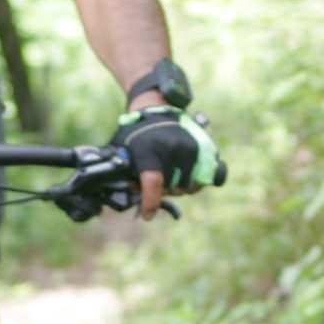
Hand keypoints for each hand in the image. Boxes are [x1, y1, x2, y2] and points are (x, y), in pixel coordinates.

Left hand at [109, 107, 225, 218]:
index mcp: (149, 149)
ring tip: (167, 177)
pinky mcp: (200, 148)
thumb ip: (126, 174)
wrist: (156, 109)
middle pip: (170, 188)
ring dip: (177, 188)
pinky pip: (200, 177)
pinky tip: (184, 177)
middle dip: (162, 192)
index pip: (153, 182)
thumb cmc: (135, 135)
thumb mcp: (123, 151)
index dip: (151, 202)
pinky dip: (192, 182)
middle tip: (153, 185)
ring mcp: (188, 148)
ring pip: (186, 186)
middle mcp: (171, 148)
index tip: (147, 215)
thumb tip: (132, 194)